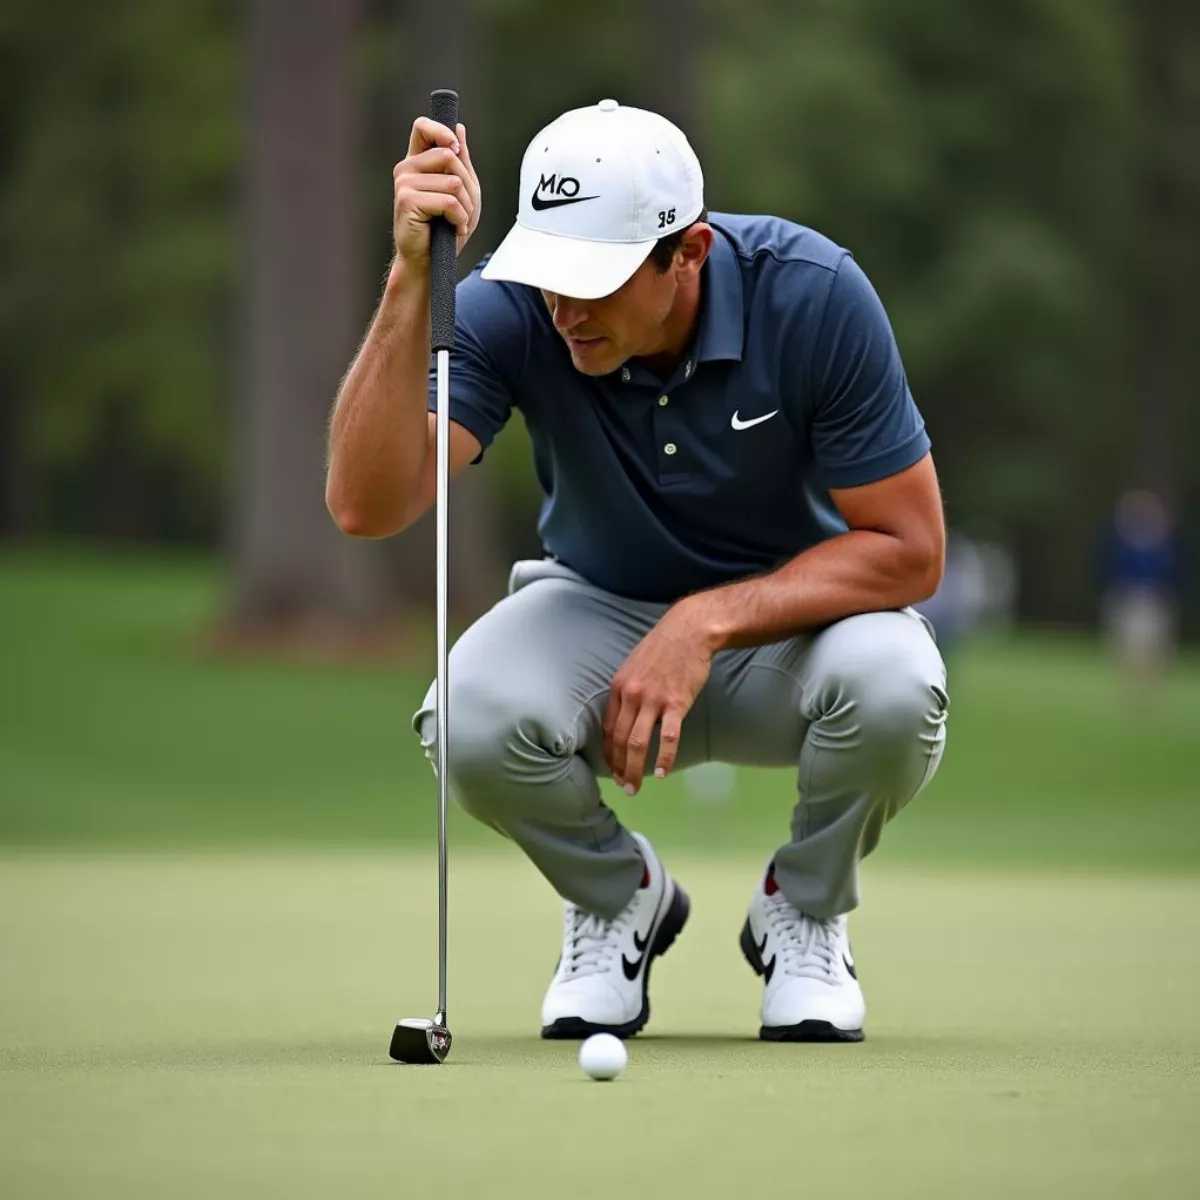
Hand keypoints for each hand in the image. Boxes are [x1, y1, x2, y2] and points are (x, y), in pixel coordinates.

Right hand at [392, 117, 481, 266]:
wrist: (430, 261)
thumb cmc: (445, 229)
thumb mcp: (462, 191)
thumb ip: (461, 162)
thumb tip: (459, 129)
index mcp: (417, 162)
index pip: (423, 127)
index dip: (442, 131)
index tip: (456, 149)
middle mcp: (406, 169)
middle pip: (449, 155)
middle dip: (467, 185)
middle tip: (464, 208)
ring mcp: (404, 183)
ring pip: (453, 182)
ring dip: (465, 207)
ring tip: (457, 221)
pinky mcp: (407, 200)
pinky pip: (449, 201)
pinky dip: (459, 218)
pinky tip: (453, 228)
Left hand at [603, 602, 715, 795]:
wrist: (688, 630)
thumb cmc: (663, 648)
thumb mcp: (634, 666)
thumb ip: (628, 691)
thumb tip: (626, 717)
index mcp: (619, 687)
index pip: (609, 729)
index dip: (609, 753)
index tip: (613, 769)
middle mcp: (631, 695)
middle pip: (620, 740)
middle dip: (620, 768)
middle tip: (624, 786)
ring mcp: (653, 699)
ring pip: (638, 743)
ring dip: (635, 769)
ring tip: (635, 787)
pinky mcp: (676, 702)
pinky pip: (668, 736)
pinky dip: (664, 757)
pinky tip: (662, 773)